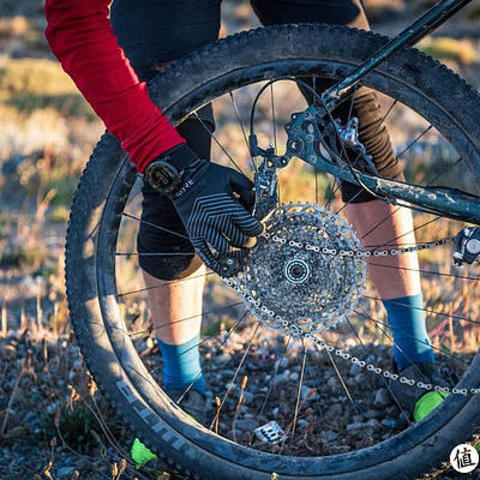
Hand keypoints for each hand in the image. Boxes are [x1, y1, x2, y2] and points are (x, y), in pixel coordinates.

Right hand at [170, 145, 262, 274]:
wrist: (183, 178)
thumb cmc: (209, 176)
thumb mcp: (233, 177)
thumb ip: (248, 190)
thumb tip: (256, 206)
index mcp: (230, 207)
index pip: (251, 227)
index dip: (258, 229)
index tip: (259, 229)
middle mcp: (218, 220)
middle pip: (241, 240)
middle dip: (250, 241)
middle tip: (250, 239)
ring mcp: (205, 229)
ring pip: (226, 249)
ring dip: (236, 251)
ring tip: (239, 249)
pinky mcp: (194, 234)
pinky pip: (206, 254)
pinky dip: (215, 263)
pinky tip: (223, 268)